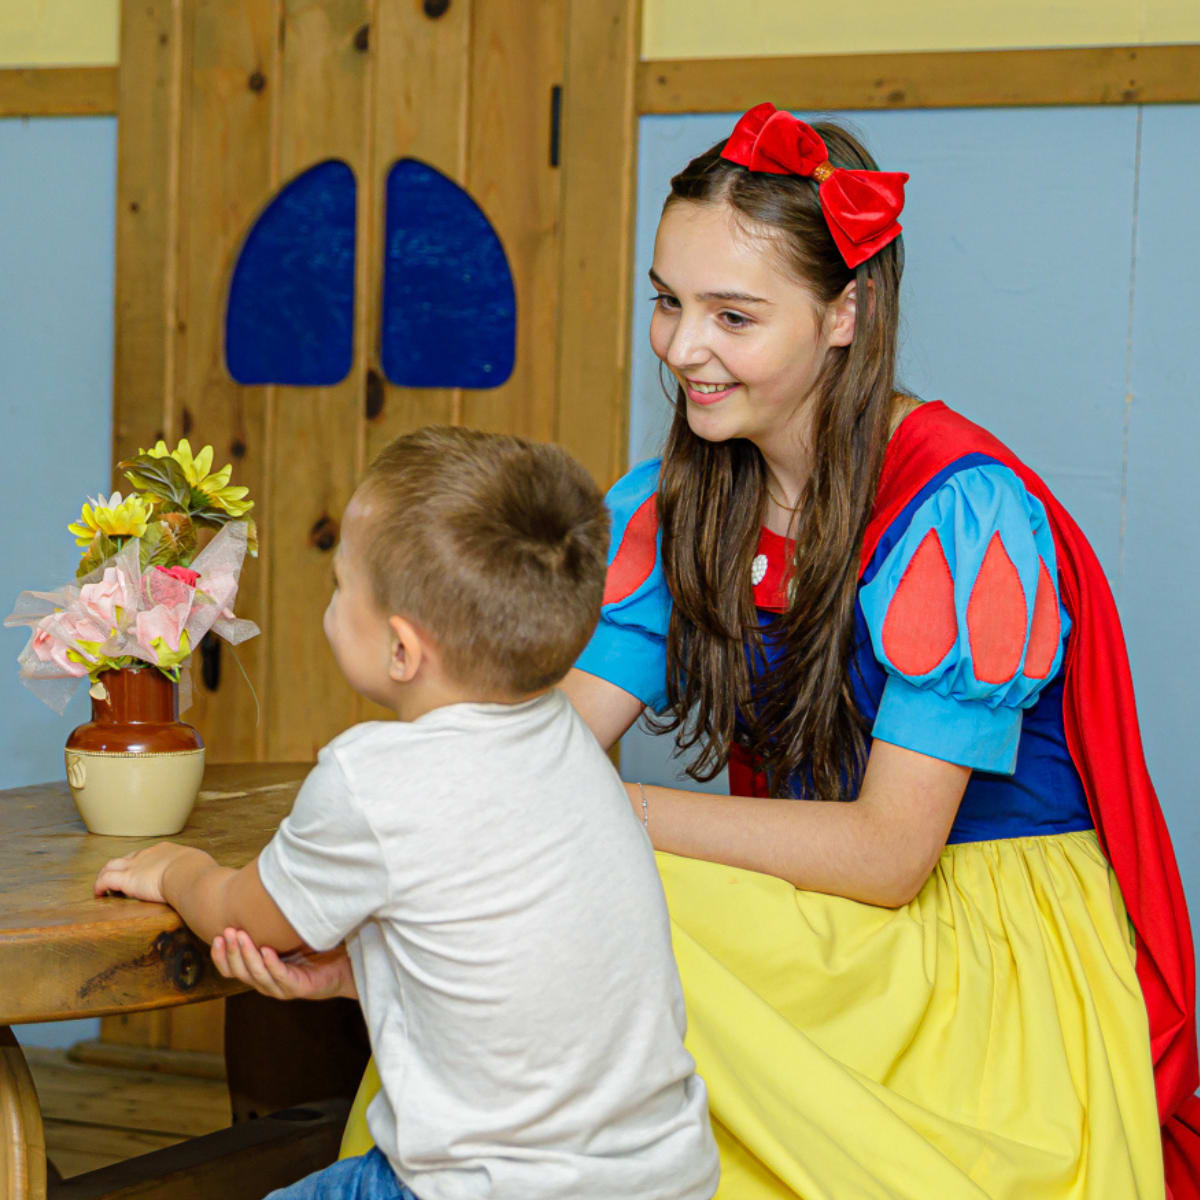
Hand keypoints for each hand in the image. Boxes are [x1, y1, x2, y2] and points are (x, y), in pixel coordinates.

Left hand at [94, 842, 195, 903]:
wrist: (189, 874)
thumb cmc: (199, 871)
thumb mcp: (198, 863)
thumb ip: (194, 868)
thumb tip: (201, 872)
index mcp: (165, 850)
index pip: (148, 855)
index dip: (143, 864)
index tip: (144, 874)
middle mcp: (147, 854)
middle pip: (127, 858)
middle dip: (122, 867)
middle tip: (119, 880)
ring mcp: (135, 866)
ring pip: (111, 866)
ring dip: (105, 875)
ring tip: (103, 887)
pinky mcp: (127, 879)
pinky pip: (105, 880)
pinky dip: (99, 886)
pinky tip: (99, 895)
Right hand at [211, 927, 357, 1000]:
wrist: (343, 967)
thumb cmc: (314, 950)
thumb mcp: (287, 936)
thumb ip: (271, 925)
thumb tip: (257, 893)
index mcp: (260, 971)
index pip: (232, 969)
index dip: (221, 956)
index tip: (216, 936)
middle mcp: (267, 982)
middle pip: (240, 971)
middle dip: (232, 951)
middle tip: (227, 931)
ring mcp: (282, 987)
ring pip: (257, 974)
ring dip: (247, 955)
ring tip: (241, 936)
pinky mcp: (299, 988)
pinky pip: (281, 977)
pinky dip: (272, 964)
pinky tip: (266, 951)